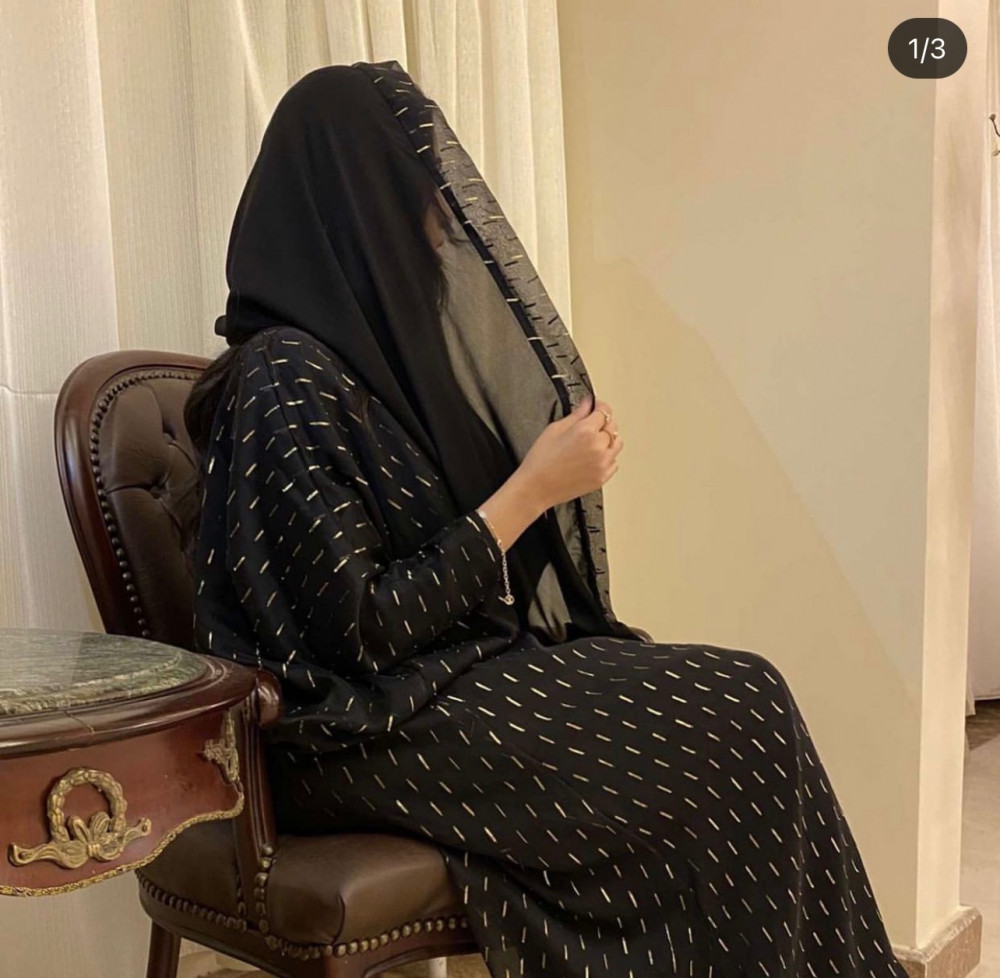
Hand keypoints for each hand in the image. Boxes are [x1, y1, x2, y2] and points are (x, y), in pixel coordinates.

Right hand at [516, 395, 622, 511]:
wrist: (537, 487)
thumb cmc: (541, 461)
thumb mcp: (555, 429)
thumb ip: (576, 414)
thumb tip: (587, 403)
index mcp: (586, 431)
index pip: (605, 411)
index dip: (600, 406)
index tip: (596, 406)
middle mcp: (598, 447)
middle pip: (613, 426)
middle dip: (603, 422)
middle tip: (591, 424)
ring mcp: (602, 463)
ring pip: (617, 444)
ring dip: (609, 439)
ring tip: (593, 441)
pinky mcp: (602, 477)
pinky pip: (614, 462)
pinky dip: (607, 457)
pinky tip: (593, 456)